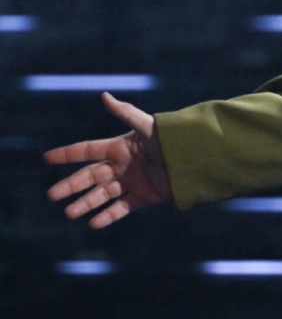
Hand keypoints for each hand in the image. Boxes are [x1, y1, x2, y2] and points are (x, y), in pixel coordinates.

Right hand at [44, 92, 172, 228]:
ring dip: (86, 203)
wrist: (196, 159)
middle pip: (90, 177)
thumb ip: (125, 112)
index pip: (87, 150)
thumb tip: (104, 95)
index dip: (68, 154)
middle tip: (52, 195)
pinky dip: (108, 216)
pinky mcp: (145, 197)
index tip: (47, 158)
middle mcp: (121, 166)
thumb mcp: (147, 126)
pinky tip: (94, 223)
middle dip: (71, 186)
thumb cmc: (172, 139)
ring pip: (102, 195)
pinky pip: (122, 208)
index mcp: (118, 147)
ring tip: (69, 213)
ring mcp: (132, 182)